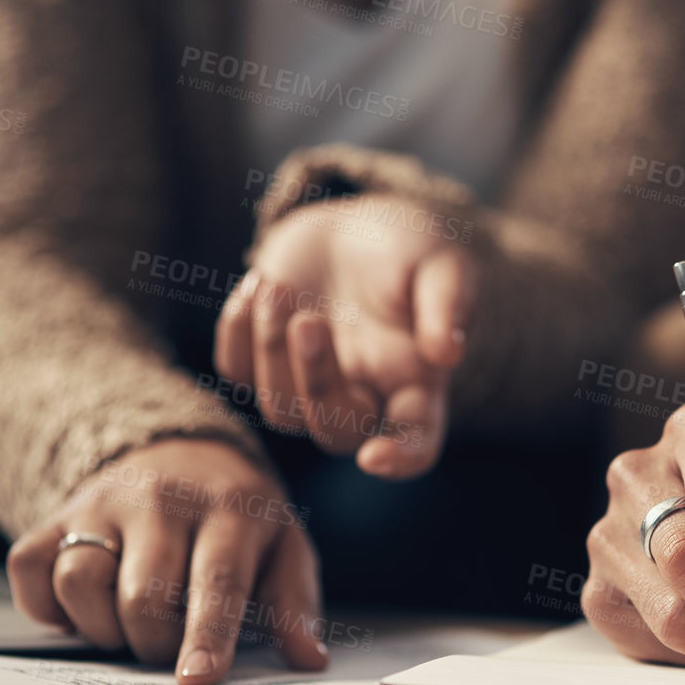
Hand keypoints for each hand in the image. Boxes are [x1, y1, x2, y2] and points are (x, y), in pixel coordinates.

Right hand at [6, 439, 329, 684]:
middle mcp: (162, 500)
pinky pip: (30, 570)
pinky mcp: (57, 513)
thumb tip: (309, 660)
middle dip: (155, 644)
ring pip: (78, 583)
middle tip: (172, 646)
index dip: (207, 636)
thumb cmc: (239, 517)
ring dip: (101, 627)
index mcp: (230, 509)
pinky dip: (47, 605)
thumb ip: (294, 605)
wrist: (185, 452)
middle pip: (142, 597)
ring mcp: (103, 503)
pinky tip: (86, 607)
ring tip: (130, 622)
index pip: (216, 582)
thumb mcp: (284, 548)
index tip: (198, 679)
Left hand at [215, 196, 474, 478]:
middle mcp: (363, 397)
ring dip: (270, 349)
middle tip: (310, 321)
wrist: (352, 226)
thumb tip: (448, 354)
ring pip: (280, 411)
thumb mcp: (440, 262)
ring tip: (278, 287)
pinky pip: (236, 373)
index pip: (416, 441)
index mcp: (415, 383)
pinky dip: (236, 332)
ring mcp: (308, 386)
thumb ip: (448, 304)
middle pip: (336, 432)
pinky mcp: (262, 363)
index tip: (374, 458)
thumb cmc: (407, 248)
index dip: (399, 458)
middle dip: (315, 381)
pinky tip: (257, 285)